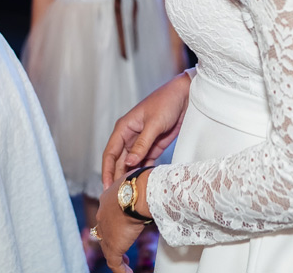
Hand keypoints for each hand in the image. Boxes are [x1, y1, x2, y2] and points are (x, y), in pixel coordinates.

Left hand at [96, 176, 148, 272]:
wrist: (136, 193)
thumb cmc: (141, 183)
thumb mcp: (138, 182)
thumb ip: (140, 187)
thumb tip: (152, 184)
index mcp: (107, 199)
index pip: (107, 214)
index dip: (113, 222)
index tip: (120, 227)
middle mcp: (102, 215)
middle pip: (103, 232)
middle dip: (111, 240)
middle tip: (121, 246)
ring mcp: (106, 232)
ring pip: (108, 249)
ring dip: (117, 257)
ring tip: (125, 264)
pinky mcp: (113, 246)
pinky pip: (114, 263)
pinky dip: (121, 270)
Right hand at [102, 71, 190, 187]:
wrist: (186, 96)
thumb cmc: (166, 102)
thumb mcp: (154, 124)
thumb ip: (142, 144)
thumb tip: (129, 163)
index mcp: (124, 128)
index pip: (110, 153)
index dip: (107, 171)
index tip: (106, 187)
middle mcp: (130, 136)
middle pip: (119, 161)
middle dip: (118, 177)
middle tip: (120, 196)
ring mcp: (141, 142)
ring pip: (131, 163)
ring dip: (131, 176)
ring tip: (131, 193)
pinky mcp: (153, 145)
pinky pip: (145, 161)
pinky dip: (143, 171)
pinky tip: (144, 183)